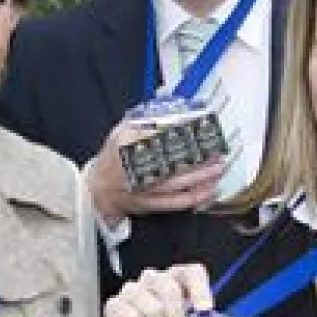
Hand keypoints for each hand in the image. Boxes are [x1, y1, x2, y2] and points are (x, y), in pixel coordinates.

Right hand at [87, 120, 225, 225]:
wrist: (99, 190)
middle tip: (216, 151)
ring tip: (218, 168)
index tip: (199, 129)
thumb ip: (144, 120)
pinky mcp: (149, 204)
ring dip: (200, 177)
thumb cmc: (112, 159)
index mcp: (126, 144)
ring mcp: (142, 188)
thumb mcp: (121, 131)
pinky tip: (210, 191)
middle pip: (171, 161)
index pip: (157, 137)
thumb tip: (170, 112)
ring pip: (176, 183)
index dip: (181, 134)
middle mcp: (134, 168)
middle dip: (198, 157)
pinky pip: (175, 202)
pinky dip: (194, 197)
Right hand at [104, 264, 213, 316]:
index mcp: (178, 280)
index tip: (204, 311)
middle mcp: (155, 280)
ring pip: (149, 302)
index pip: (191, 272)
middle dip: (177, 314)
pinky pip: (130, 315)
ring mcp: (133, 290)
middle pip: (169, 286)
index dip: (200, 290)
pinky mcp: (115, 306)